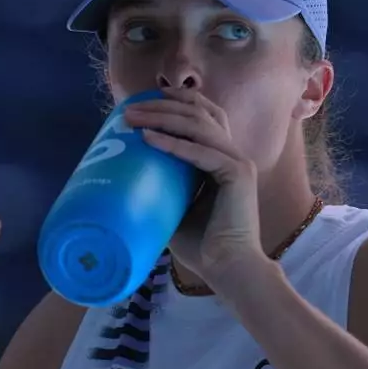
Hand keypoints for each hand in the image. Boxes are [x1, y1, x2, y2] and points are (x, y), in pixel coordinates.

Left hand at [123, 88, 262, 282]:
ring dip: (163, 118)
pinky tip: (149, 140)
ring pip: (199, 126)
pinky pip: (201, 152)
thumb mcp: (177, 208)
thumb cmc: (203, 247)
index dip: (178, 102)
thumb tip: (128, 179)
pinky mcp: (238, 174)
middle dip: (163, 106)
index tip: (147, 99)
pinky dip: (173, 145)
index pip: (204, 116)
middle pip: (200, 113)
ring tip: (133, 120)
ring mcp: (239, 162)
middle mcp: (234, 155)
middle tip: (130, 110)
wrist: (228, 269)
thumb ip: (165, 188)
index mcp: (224, 159)